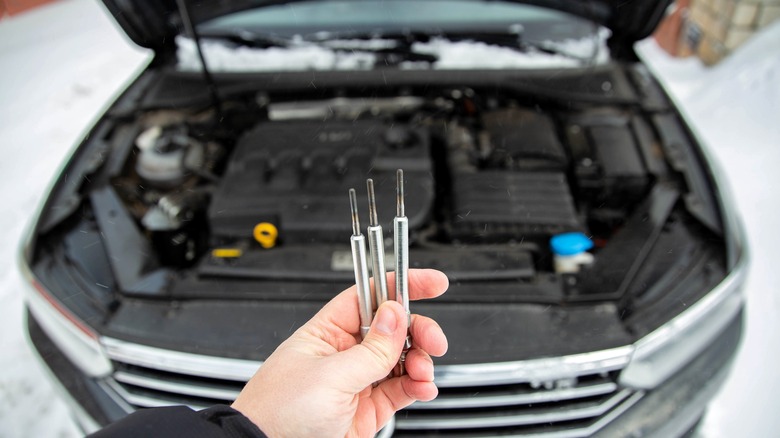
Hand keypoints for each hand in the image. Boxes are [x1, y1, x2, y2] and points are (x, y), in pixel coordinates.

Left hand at [231, 269, 448, 436]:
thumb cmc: (278, 412)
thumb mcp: (330, 376)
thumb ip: (371, 349)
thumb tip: (397, 315)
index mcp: (327, 332)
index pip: (369, 296)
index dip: (400, 285)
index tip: (433, 283)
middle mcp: (344, 353)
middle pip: (393, 328)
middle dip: (418, 330)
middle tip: (433, 340)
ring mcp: (358, 381)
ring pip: (402, 359)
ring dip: (420, 361)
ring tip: (423, 372)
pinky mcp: (369, 409)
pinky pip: (403, 389)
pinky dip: (419, 386)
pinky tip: (423, 387)